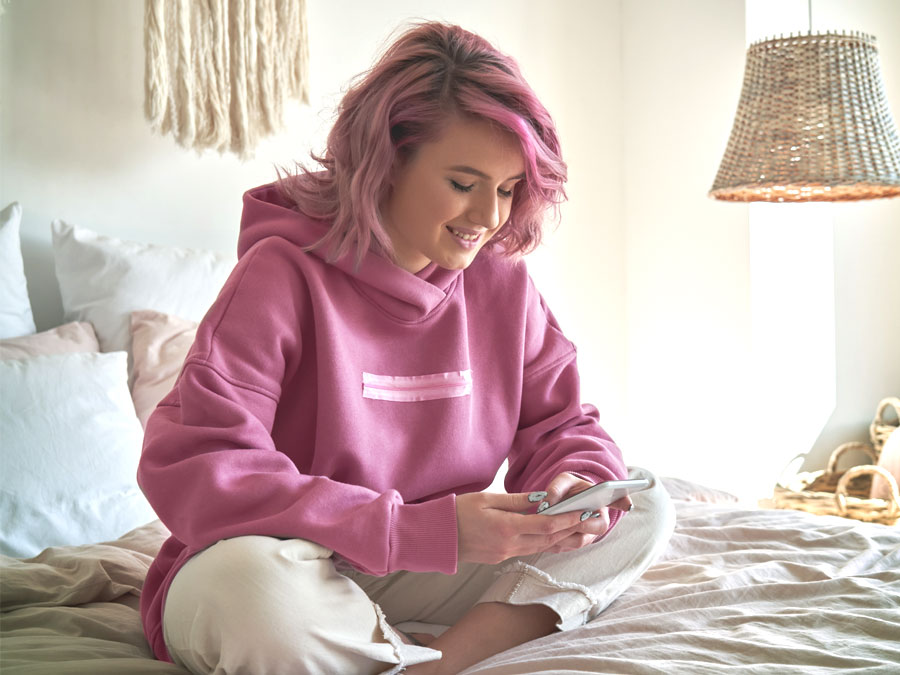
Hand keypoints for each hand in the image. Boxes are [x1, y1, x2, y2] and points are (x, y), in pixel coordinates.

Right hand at [456, 491, 593, 564]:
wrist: (437, 537)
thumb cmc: (458, 512)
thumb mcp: (487, 498)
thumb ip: (517, 500)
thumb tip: (542, 498)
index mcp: (506, 527)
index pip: (546, 525)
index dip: (567, 519)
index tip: (584, 512)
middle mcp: (509, 545)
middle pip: (548, 539)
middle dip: (571, 529)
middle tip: (590, 520)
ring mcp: (505, 554)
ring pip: (541, 547)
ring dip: (561, 538)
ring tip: (578, 529)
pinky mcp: (500, 557)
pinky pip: (529, 551)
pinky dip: (545, 544)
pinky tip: (554, 537)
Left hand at [538, 472, 632, 553]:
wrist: (562, 502)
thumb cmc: (568, 489)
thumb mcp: (563, 481)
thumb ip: (557, 487)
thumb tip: (548, 501)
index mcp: (602, 501)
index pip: (618, 501)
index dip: (623, 502)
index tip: (627, 504)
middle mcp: (598, 521)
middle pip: (597, 527)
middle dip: (581, 523)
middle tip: (565, 518)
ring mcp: (587, 535)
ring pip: (579, 541)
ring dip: (563, 535)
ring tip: (546, 528)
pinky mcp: (572, 545)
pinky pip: (564, 547)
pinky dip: (551, 543)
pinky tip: (538, 536)